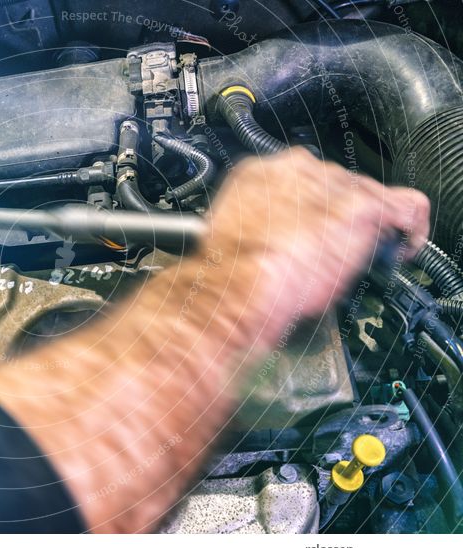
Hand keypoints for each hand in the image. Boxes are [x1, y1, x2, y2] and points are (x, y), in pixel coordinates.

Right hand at [195, 147, 429, 346]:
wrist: (234, 288)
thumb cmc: (228, 276)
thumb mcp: (243, 238)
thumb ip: (275, 226)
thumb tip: (299, 240)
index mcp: (260, 174)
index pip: (304, 181)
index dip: (315, 210)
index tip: (319, 231)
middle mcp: (296, 169)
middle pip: (338, 184)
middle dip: (341, 217)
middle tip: (337, 250)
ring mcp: (330, 184)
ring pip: (369, 193)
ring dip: (370, 225)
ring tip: (363, 254)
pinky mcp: (360, 205)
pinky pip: (406, 207)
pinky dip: (410, 227)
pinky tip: (402, 246)